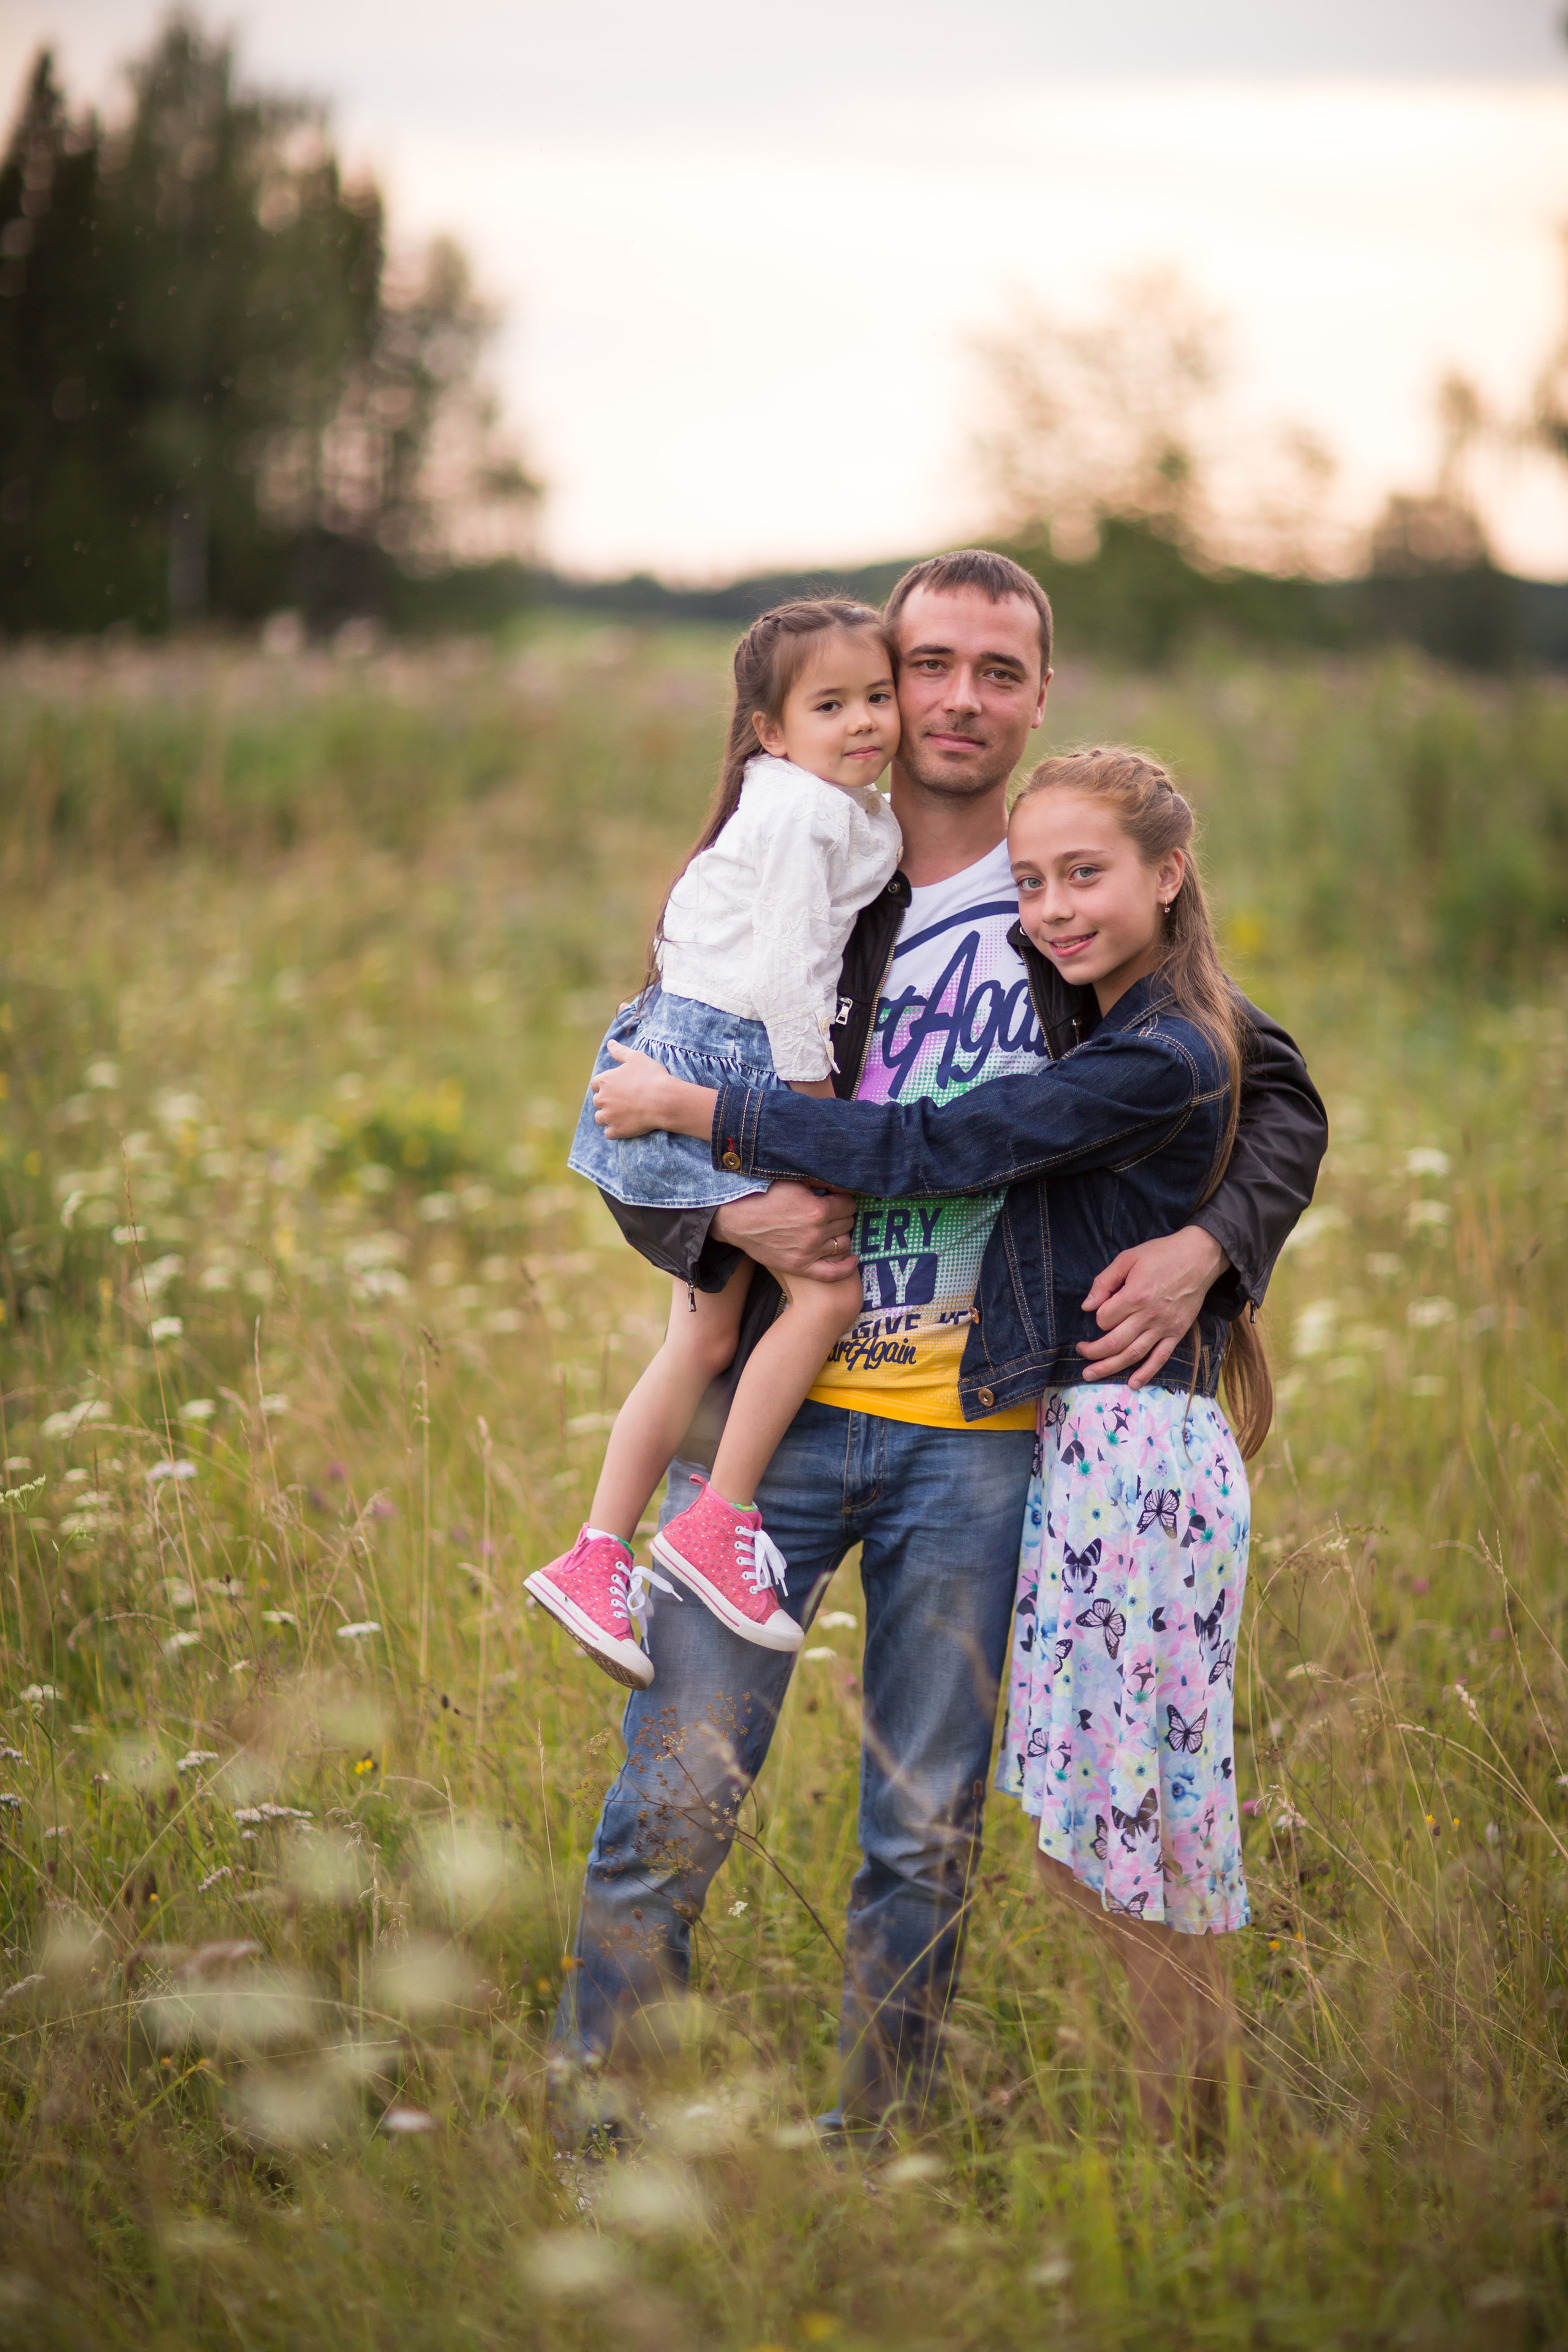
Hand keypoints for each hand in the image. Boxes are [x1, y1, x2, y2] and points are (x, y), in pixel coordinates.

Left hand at [591, 1041, 712, 1139]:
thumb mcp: (637, 1057)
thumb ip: (620, 1051)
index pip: (595, 1084)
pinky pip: (609, 1133)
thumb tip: (610, 1043)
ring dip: (607, 1117)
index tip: (617, 1087)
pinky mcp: (617, 1130)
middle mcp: (602, 1099)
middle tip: (623, 1101)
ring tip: (622, 1115)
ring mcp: (608, 1116)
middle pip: (597, 1102)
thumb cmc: (651, 1076)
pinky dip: (615, 1131)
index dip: (605, 1085)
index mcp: (605, 1081)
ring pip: (600, 1118)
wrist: (663, 1100)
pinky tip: (625, 1126)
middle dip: (606, 1101)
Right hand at [711, 1182, 859, 1285]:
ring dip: (841, 1234)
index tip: (835, 1198)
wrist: (736, 1219)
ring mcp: (809, 1252)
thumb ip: (819, 1181)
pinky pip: (832, 1273)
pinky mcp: (800, 1267)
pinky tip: (853, 1259)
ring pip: (843, 1244)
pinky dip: (846, 1267)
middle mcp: (816, 1233)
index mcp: (817, 1210)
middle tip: (832, 1211)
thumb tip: (841, 1183)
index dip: (842, 1199)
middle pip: (847, 1223)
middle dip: (842, 1215)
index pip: (848, 1205)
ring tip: (833, 1229)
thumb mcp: (792, 1181)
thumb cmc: (762, 1195)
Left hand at [1076, 1225, 1226, 1386]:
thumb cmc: (1161, 1254)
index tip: (1100, 1311)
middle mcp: (1148, 1316)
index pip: (1104, 1319)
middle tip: (1081, 1353)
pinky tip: (1132, 1384)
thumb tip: (1087, 1305)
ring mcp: (1164, 1327)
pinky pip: (1160, 1357)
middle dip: (1093, 1351)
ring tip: (1092, 1374)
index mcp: (1134, 1296)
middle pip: (1114, 1342)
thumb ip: (1104, 1281)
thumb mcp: (1128, 1258)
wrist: (1199, 1257)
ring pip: (1133, 1354)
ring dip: (1110, 1367)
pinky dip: (1146, 1373)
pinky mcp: (1177, 1333)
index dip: (1098, 1317)